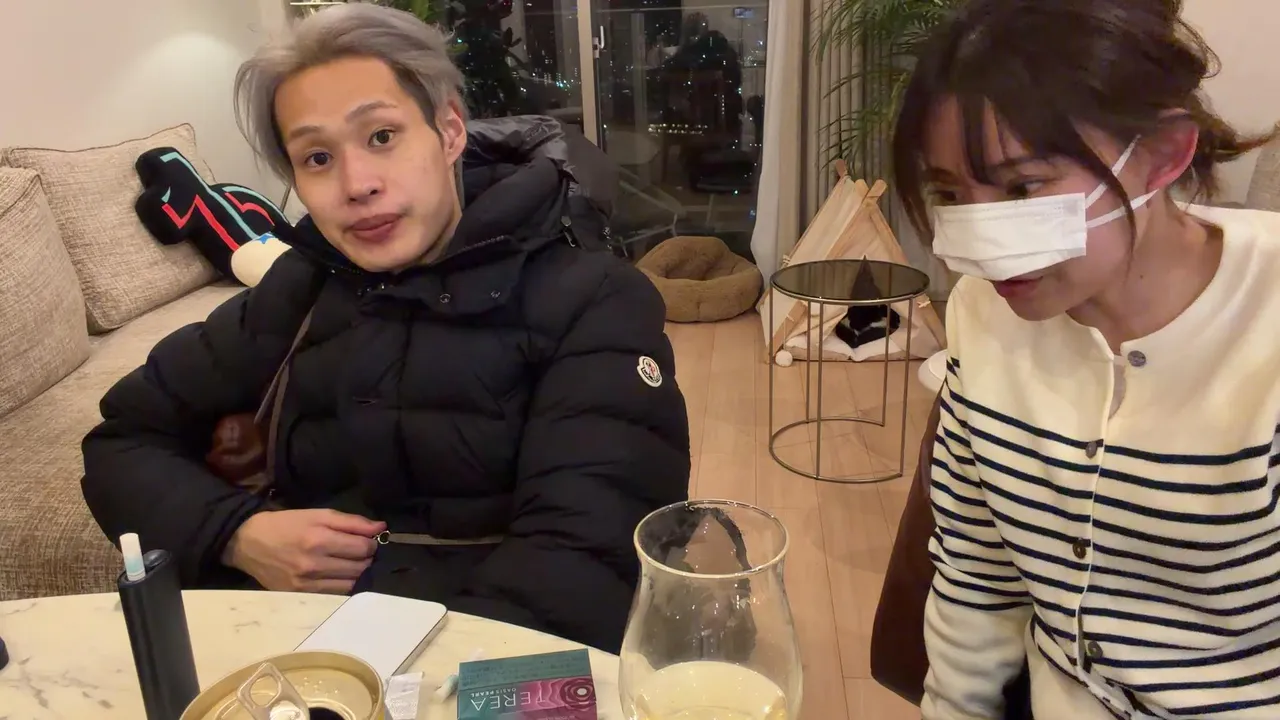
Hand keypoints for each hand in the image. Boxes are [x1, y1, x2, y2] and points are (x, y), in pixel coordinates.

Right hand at [221, 509, 385, 593]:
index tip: (368, 540)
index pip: (362, 548)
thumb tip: (381, 528)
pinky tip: (337, 575)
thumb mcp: (318, 514)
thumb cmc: (286, 524)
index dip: (371, 543)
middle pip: (359, 567)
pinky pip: (334, 594)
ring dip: (356, 573)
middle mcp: (314, 564)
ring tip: (349, 563)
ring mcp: (306, 583)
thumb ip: (352, 522)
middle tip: (360, 551)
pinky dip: (342, 584)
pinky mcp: (300, 595)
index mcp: (319, 539)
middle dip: (366, 558)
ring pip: (350, 583)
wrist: (249, 543)